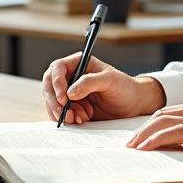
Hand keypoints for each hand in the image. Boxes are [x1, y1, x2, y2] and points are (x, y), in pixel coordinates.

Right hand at [41, 53, 165, 123]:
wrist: (133, 105)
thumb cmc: (125, 87)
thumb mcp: (110, 81)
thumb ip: (90, 82)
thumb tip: (70, 92)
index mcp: (79, 64)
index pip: (57, 68)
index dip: (56, 82)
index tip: (64, 97)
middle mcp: (71, 77)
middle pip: (49, 86)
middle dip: (55, 101)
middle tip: (65, 113)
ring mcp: (70, 93)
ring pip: (53, 102)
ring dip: (62, 112)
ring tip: (79, 117)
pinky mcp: (72, 107)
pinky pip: (60, 113)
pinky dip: (67, 118)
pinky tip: (82, 119)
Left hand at [127, 99, 182, 165]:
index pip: (170, 113)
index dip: (152, 125)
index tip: (140, 138)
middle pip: (162, 114)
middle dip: (143, 129)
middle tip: (131, 144)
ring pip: (164, 121)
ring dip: (145, 135)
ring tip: (134, 148)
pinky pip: (173, 132)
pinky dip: (156, 139)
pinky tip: (147, 148)